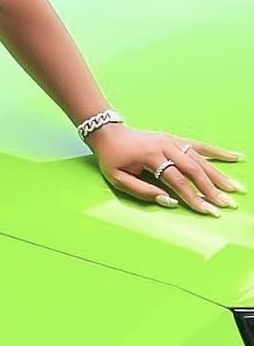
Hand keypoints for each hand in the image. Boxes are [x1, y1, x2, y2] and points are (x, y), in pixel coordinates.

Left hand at [88, 124, 245, 215]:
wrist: (110, 134)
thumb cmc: (113, 159)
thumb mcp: (118, 179)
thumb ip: (142, 191)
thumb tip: (168, 201)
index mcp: (151, 156)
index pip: (177, 180)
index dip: (192, 197)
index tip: (206, 211)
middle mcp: (166, 146)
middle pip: (193, 169)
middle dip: (211, 189)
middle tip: (227, 204)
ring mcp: (173, 141)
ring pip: (200, 159)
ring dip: (219, 175)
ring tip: (235, 188)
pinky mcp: (176, 139)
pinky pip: (200, 145)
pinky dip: (218, 152)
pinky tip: (234, 157)